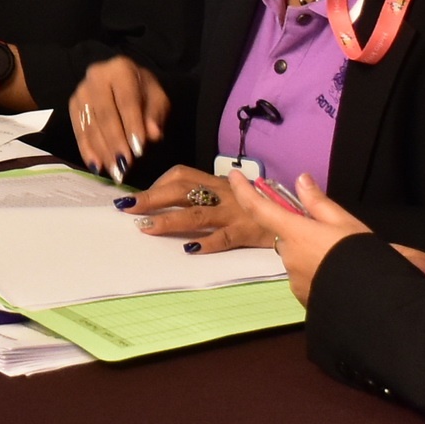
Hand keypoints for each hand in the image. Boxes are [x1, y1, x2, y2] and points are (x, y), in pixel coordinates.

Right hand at [66, 54, 169, 174]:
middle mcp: (96, 76)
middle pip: (105, 114)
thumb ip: (156, 115)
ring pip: (91, 125)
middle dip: (116, 143)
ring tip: (114, 172)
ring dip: (102, 151)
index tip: (139, 151)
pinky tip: (97, 166)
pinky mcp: (73, 105)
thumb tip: (153, 135)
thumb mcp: (157, 99)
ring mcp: (81, 91)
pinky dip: (88, 151)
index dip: (133, 126)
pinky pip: (79, 131)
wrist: (122, 83)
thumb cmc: (142, 93)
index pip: (127, 101)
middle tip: (125, 166)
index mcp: (120, 69)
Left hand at [117, 164, 276, 251]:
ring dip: (170, 219)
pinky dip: (207, 242)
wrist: (295, 216)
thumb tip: (169, 203)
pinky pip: (225, 237)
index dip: (158, 184)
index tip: (139, 197)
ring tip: (146, 226)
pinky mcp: (247, 232)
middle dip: (153, 197)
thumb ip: (205, 196)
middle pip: (183, 191)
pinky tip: (190, 248)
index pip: (182, 175)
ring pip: (198, 214)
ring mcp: (234, 213)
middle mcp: (223, 194)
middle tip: (128, 207)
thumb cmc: (259, 207)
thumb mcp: (232, 195)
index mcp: (217, 183)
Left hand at [216, 170, 377, 302]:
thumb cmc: (357, 254)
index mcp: (294, 233)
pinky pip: (302, 276)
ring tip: (338, 254)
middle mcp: (288, 255)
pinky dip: (313, 270)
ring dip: (308, 252)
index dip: (243, 190)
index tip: (233, 176)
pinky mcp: (301, 295)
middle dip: (298, 231)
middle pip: (284, 236)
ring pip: (294, 257)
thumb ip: (317, 201)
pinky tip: (334, 272)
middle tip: (327, 232)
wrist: (371, 298)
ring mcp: (293, 278)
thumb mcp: (342, 221)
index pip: (259, 208)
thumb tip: (300, 179)